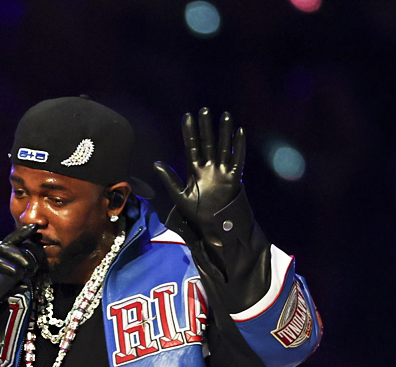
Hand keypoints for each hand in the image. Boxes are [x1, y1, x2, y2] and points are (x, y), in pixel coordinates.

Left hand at [153, 109, 247, 238]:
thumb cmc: (196, 214)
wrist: (213, 228)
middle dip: (205, 127)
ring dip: (224, 132)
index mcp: (195, 170)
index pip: (191, 146)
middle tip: (204, 110)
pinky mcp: (234, 178)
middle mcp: (209, 168)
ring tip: (224, 115)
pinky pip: (238, 160)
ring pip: (224, 147)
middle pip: (207, 143)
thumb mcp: (179, 196)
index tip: (187, 116)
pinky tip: (239, 132)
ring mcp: (222, 172)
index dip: (189, 132)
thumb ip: (169, 179)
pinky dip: (239, 146)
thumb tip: (156, 163)